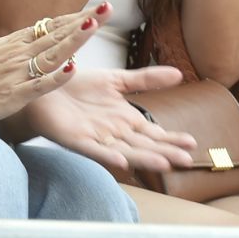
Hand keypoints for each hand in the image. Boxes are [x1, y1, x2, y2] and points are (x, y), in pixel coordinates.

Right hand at [0, 3, 110, 125]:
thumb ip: (14, 47)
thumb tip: (35, 38)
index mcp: (12, 43)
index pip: (50, 26)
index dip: (75, 18)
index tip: (97, 9)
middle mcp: (16, 53)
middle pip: (56, 34)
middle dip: (83, 21)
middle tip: (108, 8)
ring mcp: (14, 72)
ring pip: (50, 53)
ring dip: (73, 40)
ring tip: (93, 26)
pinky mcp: (11, 94)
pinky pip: (38, 84)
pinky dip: (56, 76)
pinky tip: (72, 69)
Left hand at [18, 67, 197, 173]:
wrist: (46, 84)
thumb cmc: (79, 86)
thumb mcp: (116, 80)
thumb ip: (146, 79)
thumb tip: (179, 74)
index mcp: (125, 120)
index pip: (154, 132)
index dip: (172, 138)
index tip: (192, 142)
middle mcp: (114, 133)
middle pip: (144, 145)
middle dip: (164, 152)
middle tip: (186, 159)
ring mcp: (96, 138)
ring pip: (124, 151)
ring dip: (144, 158)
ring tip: (164, 163)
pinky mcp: (75, 139)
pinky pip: (93, 150)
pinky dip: (108, 157)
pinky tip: (121, 163)